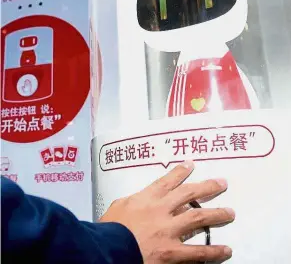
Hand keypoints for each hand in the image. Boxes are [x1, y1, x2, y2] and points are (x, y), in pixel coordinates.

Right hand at [100, 161, 234, 262]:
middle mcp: (162, 210)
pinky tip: (227, 250)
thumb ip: (135, 200)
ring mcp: (169, 230)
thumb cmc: (110, 229)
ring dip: (216, 214)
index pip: (167, 180)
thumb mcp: (119, 206)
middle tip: (222, 183)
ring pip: (198, 218)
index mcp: (147, 198)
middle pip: (189, 194)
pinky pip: (197, 252)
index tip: (191, 165)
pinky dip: (213, 251)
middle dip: (207, 187)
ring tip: (230, 213)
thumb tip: (143, 198)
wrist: (107, 251)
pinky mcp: (172, 252)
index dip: (180, 171)